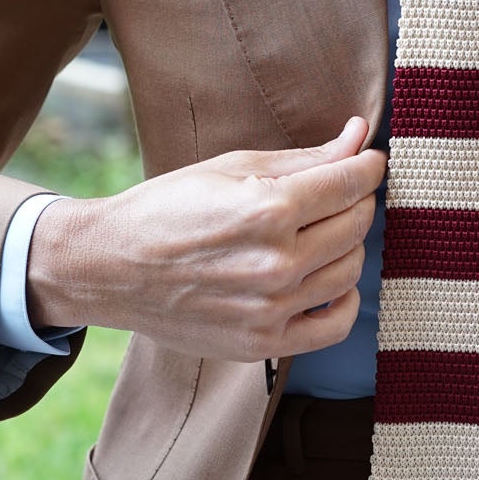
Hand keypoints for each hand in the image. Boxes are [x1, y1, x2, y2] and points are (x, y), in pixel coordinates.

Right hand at [28, 116, 384, 361]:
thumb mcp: (232, 166)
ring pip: (351, 271)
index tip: (369, 161)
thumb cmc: (168, 208)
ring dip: (349, 245)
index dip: (368, 167)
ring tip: (323, 231)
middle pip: (356, 225)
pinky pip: (335, 326)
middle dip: (357, 201)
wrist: (110, 268)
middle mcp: (276, 263)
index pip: (350, 183)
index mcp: (268, 209)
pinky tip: (328, 280)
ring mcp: (271, 308)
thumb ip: (305, 157)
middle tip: (339, 192)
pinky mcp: (264, 342)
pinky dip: (344, 301)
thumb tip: (359, 136)